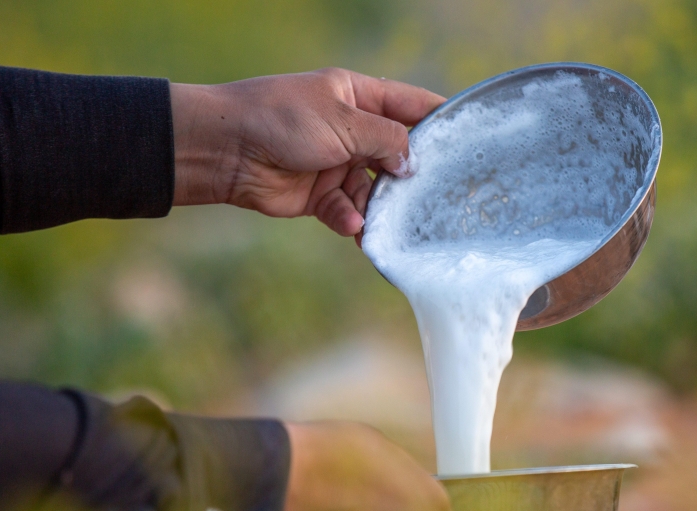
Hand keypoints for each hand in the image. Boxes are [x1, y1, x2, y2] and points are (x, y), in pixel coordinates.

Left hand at [169, 69, 444, 236]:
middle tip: (438, 197)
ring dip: (380, 208)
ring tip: (389, 222)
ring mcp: (337, 164)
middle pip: (396, 155)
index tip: (470, 139)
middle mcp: (352, 131)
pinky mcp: (320, 196)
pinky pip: (347, 211)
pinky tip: (355, 227)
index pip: (410, 106)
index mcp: (359, 97)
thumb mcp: (343, 121)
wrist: (227, 150)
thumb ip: (385, 141)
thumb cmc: (281, 119)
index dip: (439, 121)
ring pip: (374, 191)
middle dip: (412, 177)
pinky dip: (352, 220)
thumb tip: (414, 165)